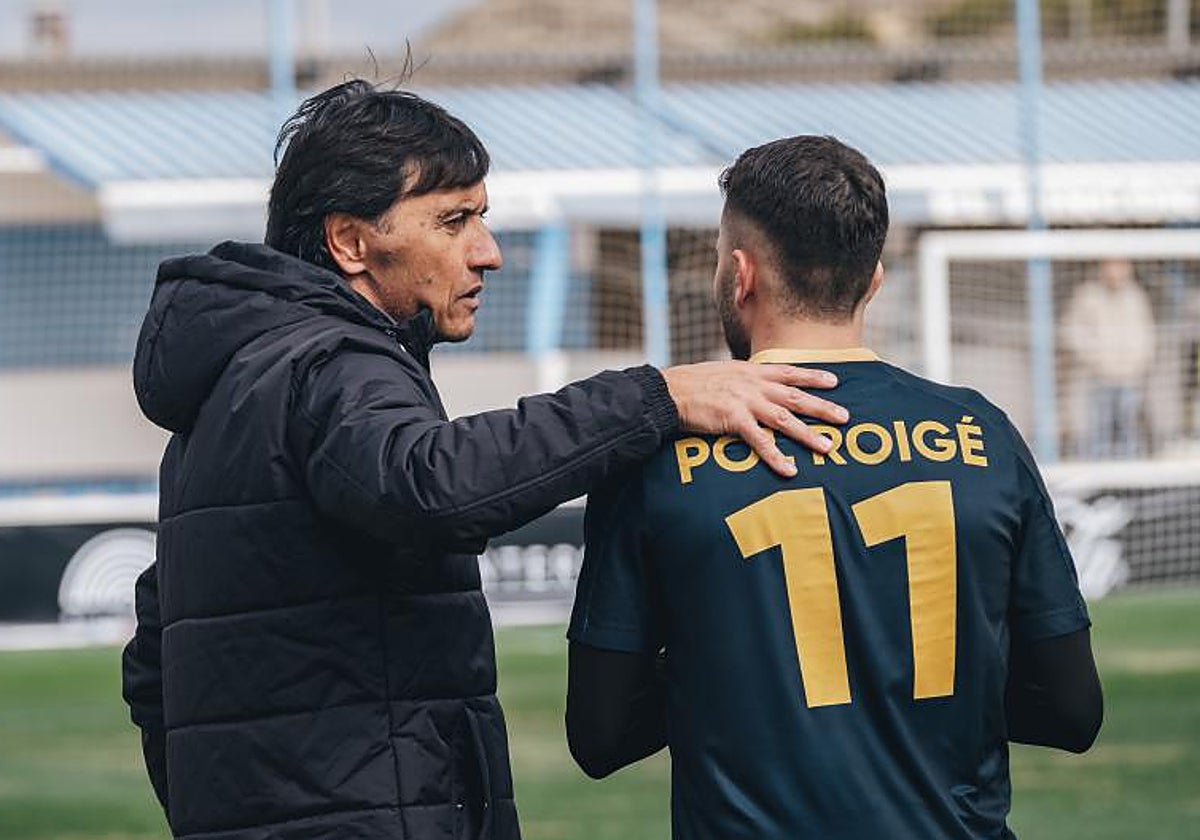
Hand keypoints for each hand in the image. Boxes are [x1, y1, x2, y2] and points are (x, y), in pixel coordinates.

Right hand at [661, 361, 847, 476]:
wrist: (669, 391)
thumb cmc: (692, 384)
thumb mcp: (723, 373)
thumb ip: (743, 380)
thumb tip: (754, 386)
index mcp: (751, 372)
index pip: (789, 372)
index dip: (813, 376)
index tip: (834, 381)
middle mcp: (753, 385)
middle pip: (795, 396)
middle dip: (822, 407)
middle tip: (845, 417)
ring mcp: (745, 402)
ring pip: (785, 419)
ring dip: (808, 434)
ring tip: (827, 447)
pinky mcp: (733, 420)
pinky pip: (760, 441)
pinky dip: (776, 457)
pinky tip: (789, 470)